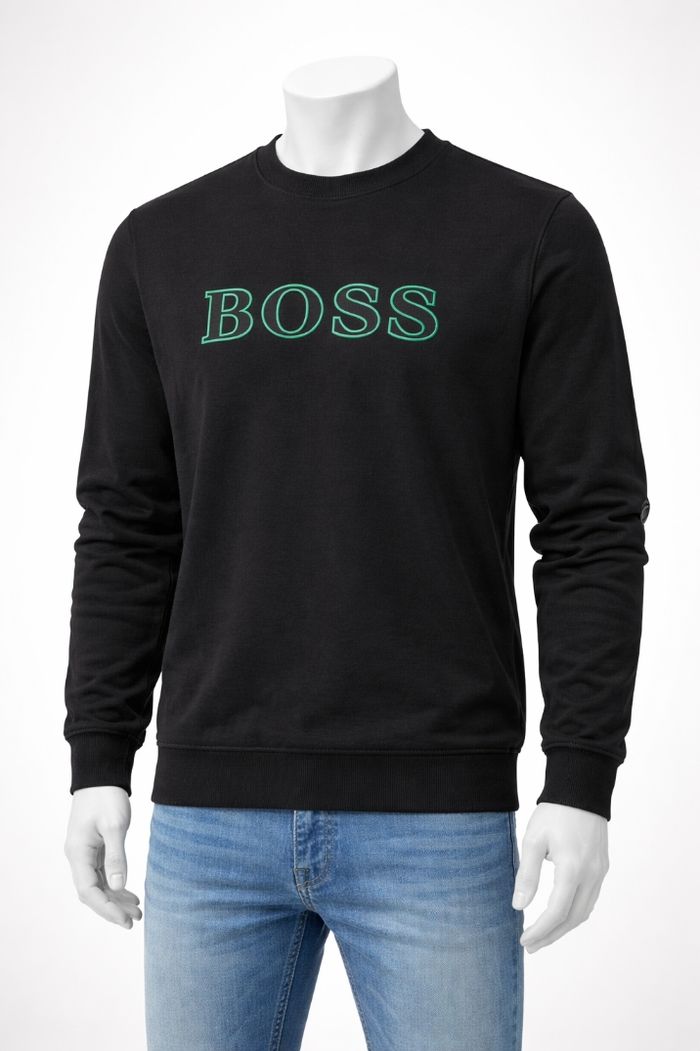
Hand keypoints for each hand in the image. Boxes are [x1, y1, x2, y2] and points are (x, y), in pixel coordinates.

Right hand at [64, 786, 142, 928]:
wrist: (101, 775)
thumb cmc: (106, 796)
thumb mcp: (114, 825)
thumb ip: (116, 856)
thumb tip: (117, 887)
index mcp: (78, 853)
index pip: (88, 891)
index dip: (106, 909)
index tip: (125, 919)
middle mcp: (78, 856)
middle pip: (92, 892)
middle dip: (112, 909)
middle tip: (134, 920)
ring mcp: (85, 853)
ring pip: (98, 885)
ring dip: (115, 899)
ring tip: (137, 911)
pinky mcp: (93, 848)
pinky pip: (102, 874)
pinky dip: (115, 885)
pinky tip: (130, 894)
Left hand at [511, 802, 608, 952]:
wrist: (581, 790)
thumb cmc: (554, 813)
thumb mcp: (533, 840)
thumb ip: (527, 875)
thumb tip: (519, 906)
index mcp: (573, 869)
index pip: (556, 912)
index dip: (540, 930)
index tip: (524, 939)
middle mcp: (591, 875)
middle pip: (573, 918)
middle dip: (551, 935)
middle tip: (531, 946)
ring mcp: (600, 872)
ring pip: (584, 911)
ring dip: (563, 927)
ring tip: (543, 935)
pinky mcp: (602, 867)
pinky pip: (590, 899)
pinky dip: (574, 913)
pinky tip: (560, 915)